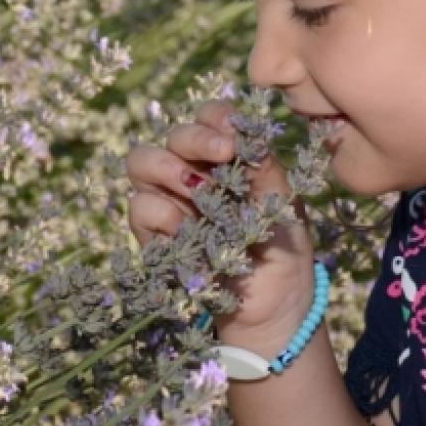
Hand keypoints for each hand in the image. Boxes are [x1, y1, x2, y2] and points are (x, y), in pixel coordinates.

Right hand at [125, 100, 317, 353]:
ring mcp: (170, 200)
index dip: (216, 118)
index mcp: (227, 157)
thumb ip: (267, 170)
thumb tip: (250, 137)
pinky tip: (188, 230)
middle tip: (223, 154)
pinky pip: (141, 206)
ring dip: (169, 169)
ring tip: (199, 191)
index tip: (235, 135)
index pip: (210, 117)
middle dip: (195, 138)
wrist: (272, 307)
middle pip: (174, 134)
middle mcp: (194, 171)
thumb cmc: (282, 248)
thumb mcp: (284, 206)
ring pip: (142, 160)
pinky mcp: (153, 234)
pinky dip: (163, 213)